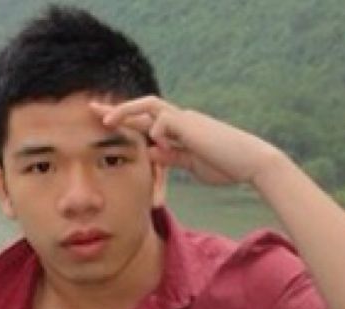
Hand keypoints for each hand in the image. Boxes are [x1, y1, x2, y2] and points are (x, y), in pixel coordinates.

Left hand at [90, 96, 280, 185]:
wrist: (251, 162)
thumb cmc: (227, 166)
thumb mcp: (194, 165)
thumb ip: (173, 157)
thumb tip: (152, 152)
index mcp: (181, 132)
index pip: (149, 124)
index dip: (128, 122)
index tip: (107, 125)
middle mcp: (181, 121)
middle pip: (143, 108)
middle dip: (117, 109)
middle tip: (93, 109)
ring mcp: (186, 120)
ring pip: (150, 105)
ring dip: (128, 111)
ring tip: (107, 120)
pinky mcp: (191, 125)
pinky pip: (165, 120)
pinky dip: (157, 131)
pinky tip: (158, 144)